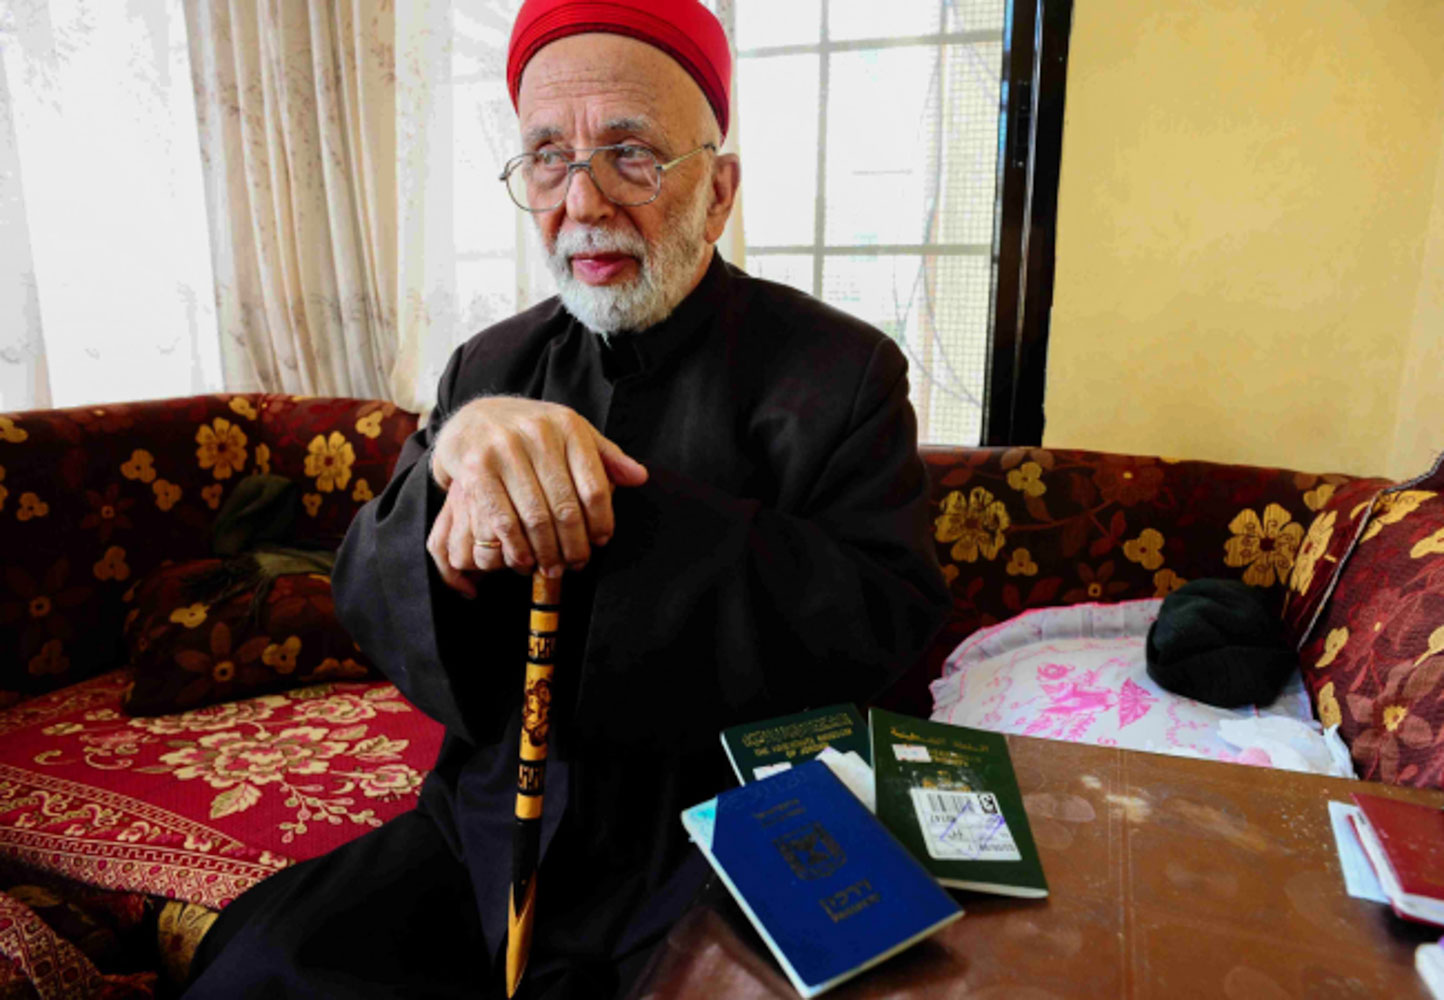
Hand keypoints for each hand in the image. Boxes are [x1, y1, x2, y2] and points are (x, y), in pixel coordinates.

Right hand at [427, 397, 647, 585]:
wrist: (474, 419)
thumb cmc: (531, 432)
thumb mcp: (571, 434)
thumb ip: (605, 456)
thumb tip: (639, 477)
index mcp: (568, 426)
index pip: (595, 487)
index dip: (601, 523)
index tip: (600, 541)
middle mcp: (537, 434)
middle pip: (566, 508)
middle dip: (575, 545)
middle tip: (577, 563)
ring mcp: (504, 451)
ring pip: (536, 519)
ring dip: (547, 553)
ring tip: (553, 567)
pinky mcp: (477, 470)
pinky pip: (503, 521)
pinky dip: (517, 548)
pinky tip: (525, 560)